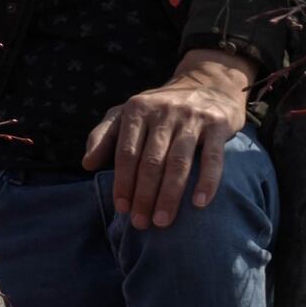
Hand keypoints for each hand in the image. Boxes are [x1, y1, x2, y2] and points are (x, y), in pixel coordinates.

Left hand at [84, 50, 255, 230]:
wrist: (209, 83)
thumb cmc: (161, 109)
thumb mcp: (129, 114)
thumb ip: (104, 135)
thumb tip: (87, 164)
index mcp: (138, 109)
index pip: (127, 152)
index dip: (123, 182)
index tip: (122, 209)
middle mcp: (164, 111)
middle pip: (151, 161)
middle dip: (144, 195)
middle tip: (141, 223)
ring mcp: (192, 118)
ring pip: (178, 163)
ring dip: (169, 196)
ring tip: (162, 221)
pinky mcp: (218, 124)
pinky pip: (212, 158)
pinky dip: (207, 182)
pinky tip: (199, 204)